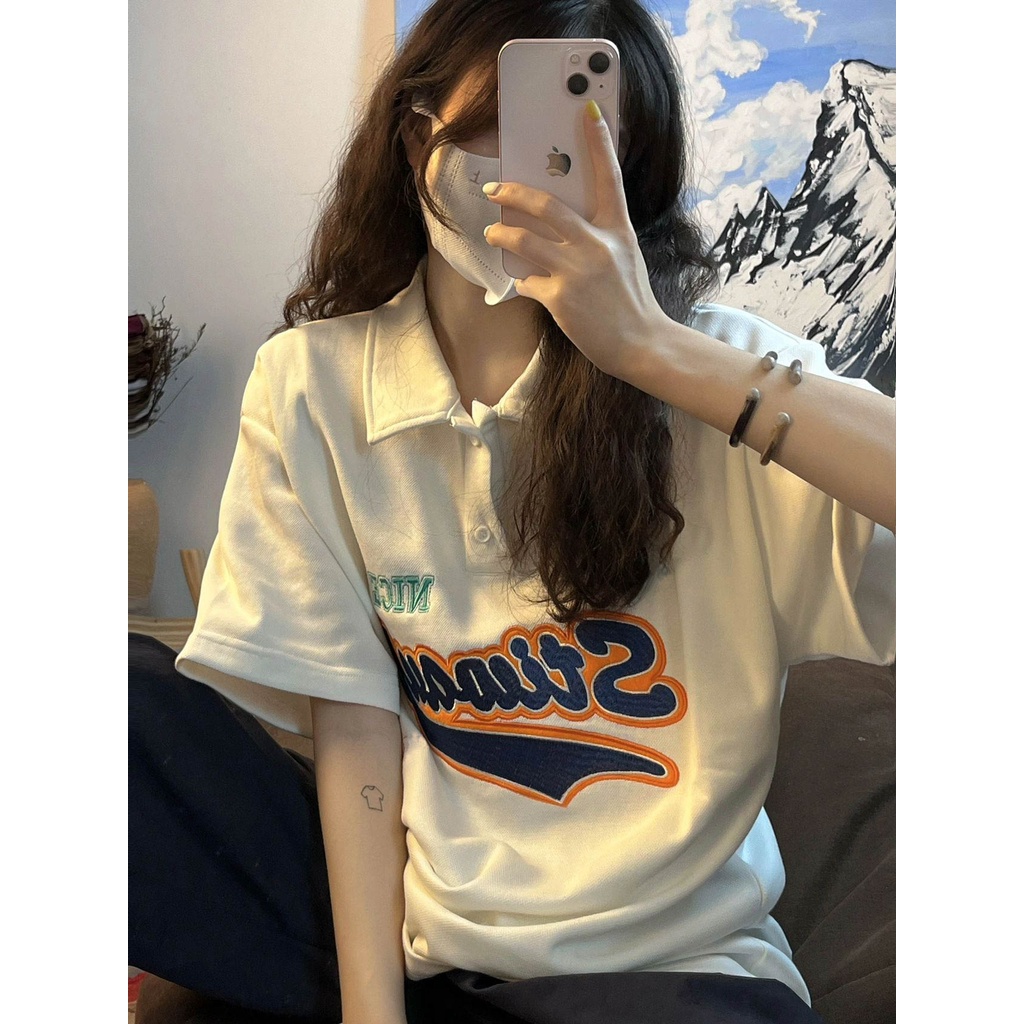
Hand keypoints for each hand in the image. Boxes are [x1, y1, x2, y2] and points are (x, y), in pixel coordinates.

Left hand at [481, 99, 669, 382]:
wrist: (642, 344)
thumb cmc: (632, 303)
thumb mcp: (625, 259)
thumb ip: (599, 238)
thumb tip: (563, 225)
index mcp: (618, 230)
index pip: (609, 177)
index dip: (599, 141)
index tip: (587, 109)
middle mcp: (597, 244)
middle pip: (546, 205)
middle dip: (513, 193)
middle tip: (494, 190)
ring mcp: (577, 270)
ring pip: (524, 241)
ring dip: (501, 235)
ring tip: (492, 235)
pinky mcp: (561, 297)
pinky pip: (527, 282)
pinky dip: (522, 282)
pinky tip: (522, 284)